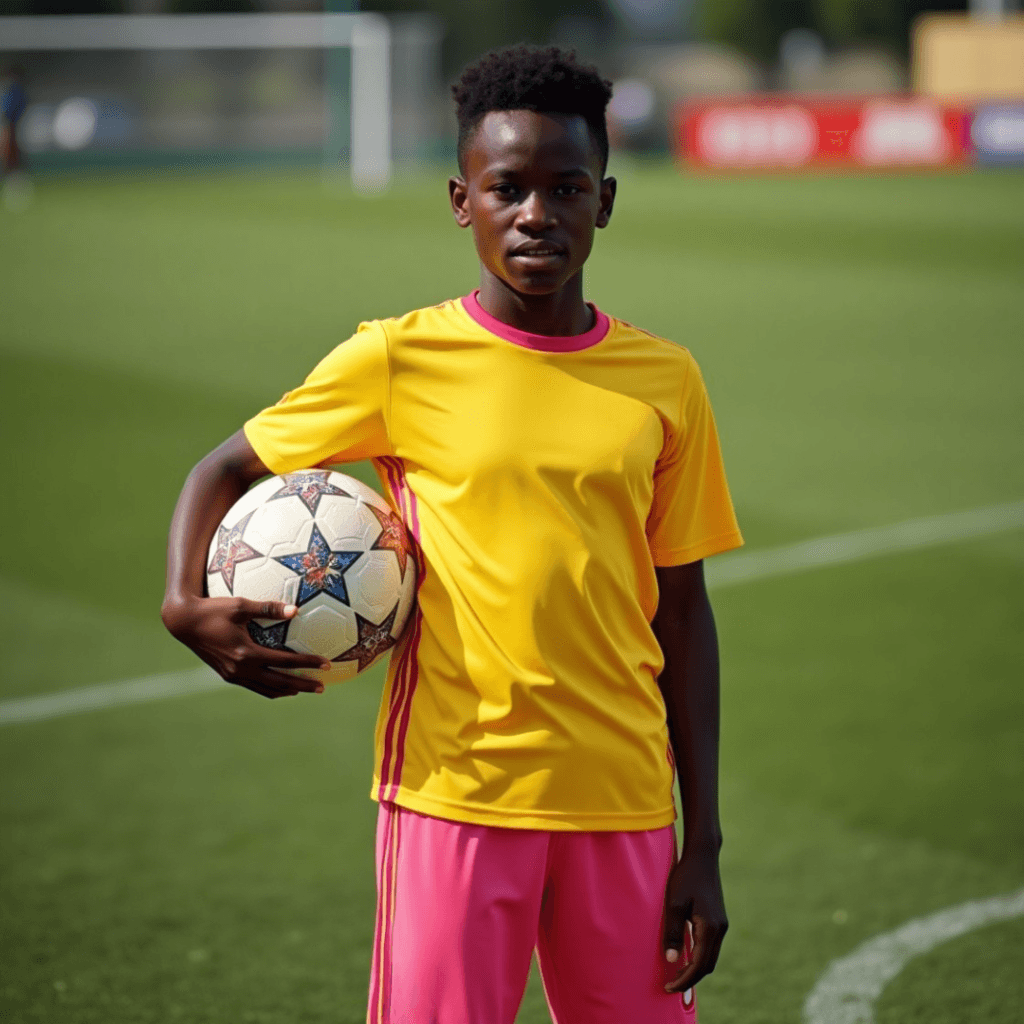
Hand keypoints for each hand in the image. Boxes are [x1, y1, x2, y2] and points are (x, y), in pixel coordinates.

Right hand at [162, 596, 330, 698]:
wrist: (183, 622)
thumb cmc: (212, 608)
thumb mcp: (240, 605)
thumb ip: (268, 608)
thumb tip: (296, 609)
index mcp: (246, 653)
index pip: (285, 662)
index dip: (307, 663)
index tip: (326, 664)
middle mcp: (241, 668)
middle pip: (280, 682)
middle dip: (303, 685)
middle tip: (323, 687)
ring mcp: (233, 675)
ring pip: (267, 689)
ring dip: (288, 690)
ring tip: (305, 689)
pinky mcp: (227, 675)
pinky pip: (255, 686)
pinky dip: (271, 688)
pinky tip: (282, 687)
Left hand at [662, 846, 727, 993]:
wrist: (702, 856)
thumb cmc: (685, 876)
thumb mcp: (673, 903)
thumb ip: (673, 932)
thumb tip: (672, 960)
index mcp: (710, 928)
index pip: (699, 965)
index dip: (684, 980)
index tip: (669, 987)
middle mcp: (720, 929)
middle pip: (708, 965)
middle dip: (691, 978)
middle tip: (671, 985)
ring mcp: (721, 925)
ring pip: (710, 957)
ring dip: (696, 968)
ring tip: (676, 974)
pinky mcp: (718, 920)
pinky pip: (710, 946)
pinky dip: (699, 956)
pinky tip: (686, 955)